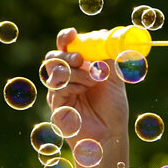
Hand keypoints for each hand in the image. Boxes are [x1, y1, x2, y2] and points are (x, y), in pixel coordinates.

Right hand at [44, 28, 129, 145]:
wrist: (112, 134)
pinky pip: (57, 88)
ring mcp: (58, 93)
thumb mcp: (114, 79)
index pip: (65, 48)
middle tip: (83, 60)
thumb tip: (103, 36)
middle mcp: (65, 79)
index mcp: (77, 69)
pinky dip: (73, 85)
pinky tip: (84, 91)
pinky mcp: (56, 106)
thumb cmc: (112, 109)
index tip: (72, 34)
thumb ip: (107, 59)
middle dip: (68, 55)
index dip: (65, 38)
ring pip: (55, 71)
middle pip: (53, 57)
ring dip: (76, 72)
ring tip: (93, 81)